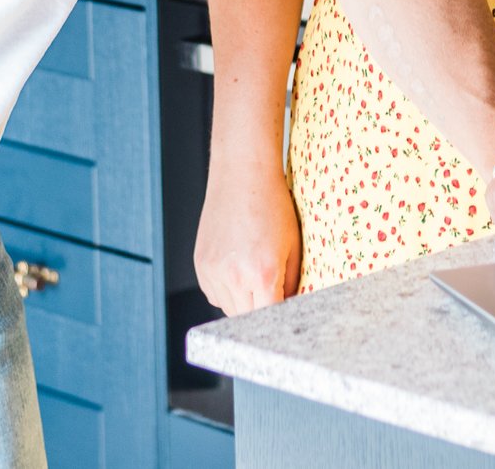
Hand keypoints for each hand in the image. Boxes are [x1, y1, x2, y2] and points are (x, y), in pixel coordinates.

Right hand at [195, 164, 301, 314]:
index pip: (270, 318)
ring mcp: (213, 272)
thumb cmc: (273, 205)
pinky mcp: (201, 264)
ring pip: (229, 308)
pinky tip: (238, 267)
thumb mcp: (293, 245)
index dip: (280, 318)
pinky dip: (226, 290)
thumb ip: (293, 282)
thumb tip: (291, 305)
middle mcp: (234, 277)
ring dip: (243, 302)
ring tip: (253, 272)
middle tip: (272, 290)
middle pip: (248, 319)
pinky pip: (214, 294)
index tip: (285, 313)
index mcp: (263, 273)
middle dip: (262, 310)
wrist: (242, 174)